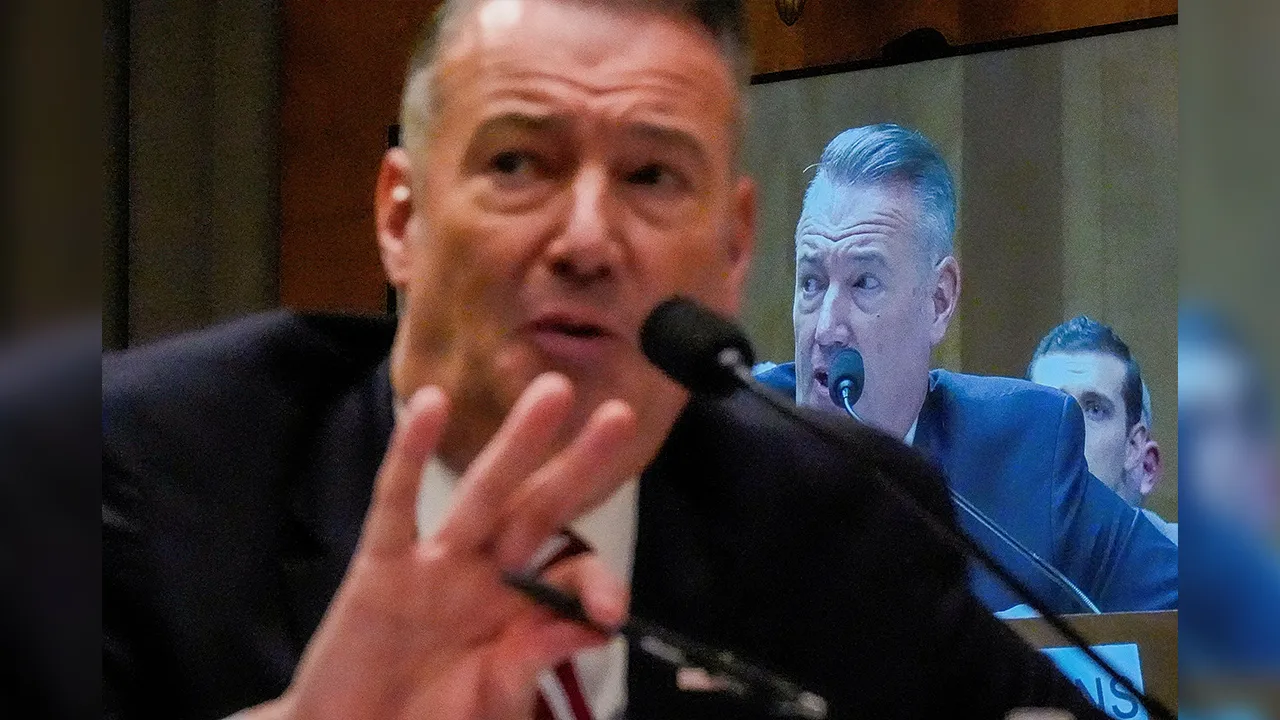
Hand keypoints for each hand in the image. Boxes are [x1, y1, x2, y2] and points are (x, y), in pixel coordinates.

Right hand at [265, 373, 637, 719]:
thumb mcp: (494, 700)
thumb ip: (535, 659)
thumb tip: (595, 624)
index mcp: (519, 612)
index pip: (571, 572)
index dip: (597, 581)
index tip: (610, 612)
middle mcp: (483, 577)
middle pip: (540, 510)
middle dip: (578, 465)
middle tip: (621, 415)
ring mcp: (432, 567)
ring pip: (484, 493)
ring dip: (518, 443)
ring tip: (553, 392)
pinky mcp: (379, 570)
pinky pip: (395, 505)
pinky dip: (407, 455)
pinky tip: (428, 405)